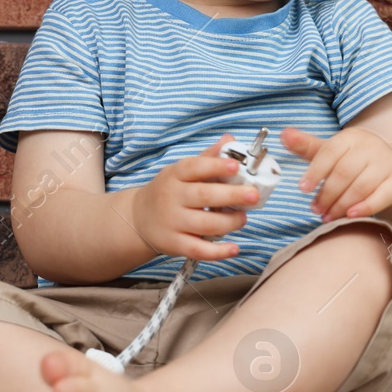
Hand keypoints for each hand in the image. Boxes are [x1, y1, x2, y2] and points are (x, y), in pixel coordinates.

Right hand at [129, 135, 260, 260]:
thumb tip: (231, 139)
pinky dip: (218, 252)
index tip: (236, 166)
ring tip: (243, 218)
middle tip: (253, 195)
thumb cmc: (170, 191)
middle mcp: (172, 198)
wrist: (139, 218)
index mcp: (175, 175)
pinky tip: (234, 248)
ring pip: (205, 223)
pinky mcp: (175, 244)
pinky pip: (199, 250)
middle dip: (232, 195)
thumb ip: (208, 158)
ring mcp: (173, 222)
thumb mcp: (182, 171)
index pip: (195, 167)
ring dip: (230, 222)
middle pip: (204, 196)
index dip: (216, 166)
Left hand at [282, 126, 391, 221]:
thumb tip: (283, 134)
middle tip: (316, 210)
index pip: (330, 152)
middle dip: (327, 195)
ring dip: (341, 205)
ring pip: (360, 187)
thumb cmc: (357, 160)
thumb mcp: (333, 151)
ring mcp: (387, 164)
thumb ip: (308, 146)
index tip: (303, 189)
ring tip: (328, 216)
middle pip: (344, 173)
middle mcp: (371, 147)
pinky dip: (364, 208)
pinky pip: (381, 196)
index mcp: (351, 137)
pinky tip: (350, 216)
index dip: (315, 171)